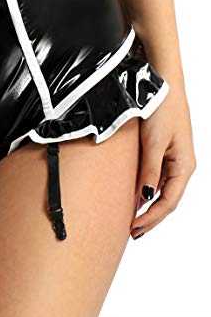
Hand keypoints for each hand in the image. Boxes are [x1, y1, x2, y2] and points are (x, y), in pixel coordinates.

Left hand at [130, 87, 195, 238]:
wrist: (161, 84)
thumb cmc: (161, 110)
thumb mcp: (153, 143)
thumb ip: (149, 171)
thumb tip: (146, 198)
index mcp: (184, 166)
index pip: (168, 202)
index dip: (152, 218)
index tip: (134, 229)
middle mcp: (181, 166)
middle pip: (166, 200)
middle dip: (150, 217)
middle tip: (131, 232)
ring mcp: (173, 159)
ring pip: (161, 191)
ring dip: (147, 206)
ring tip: (131, 219)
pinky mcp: (163, 152)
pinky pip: (156, 177)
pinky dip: (146, 190)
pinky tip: (135, 196)